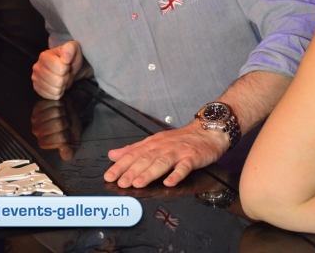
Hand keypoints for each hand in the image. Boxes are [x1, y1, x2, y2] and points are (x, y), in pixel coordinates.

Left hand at [31, 98, 81, 160]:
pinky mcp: (38, 106)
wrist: (69, 110)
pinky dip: (59, 104)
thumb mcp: (73, 141)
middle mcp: (37, 132)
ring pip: (56, 113)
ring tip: (62, 114)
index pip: (60, 139)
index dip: (66, 133)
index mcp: (45, 143)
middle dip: (66, 121)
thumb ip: (69, 151)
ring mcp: (36, 118)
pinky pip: (53, 104)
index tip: (66, 131)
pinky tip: (58, 107)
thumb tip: (65, 150)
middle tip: (65, 121)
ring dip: (63, 112)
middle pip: (58, 124)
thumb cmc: (70, 127)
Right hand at [32, 41, 82, 99]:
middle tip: (65, 73)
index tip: (67, 64)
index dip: (67, 68)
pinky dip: (58, 93)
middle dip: (65, 78)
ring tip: (62, 78)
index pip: (61, 69)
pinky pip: (52, 97)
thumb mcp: (74, 48)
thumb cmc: (70, 58)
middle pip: (58, 81)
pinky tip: (57, 85)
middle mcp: (36, 67)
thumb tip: (65, 58)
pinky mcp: (37, 89)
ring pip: (55, 91)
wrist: (68, 66)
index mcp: (44, 56)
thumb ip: (70, 48)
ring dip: (62, 86)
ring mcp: (35, 79)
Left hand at [104, 120, 228, 187]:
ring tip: (138, 184)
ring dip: (149, 173)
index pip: (133, 154)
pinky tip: (169, 182)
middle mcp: (163, 147)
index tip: (109, 176)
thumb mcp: (154, 142)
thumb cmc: (180, 139)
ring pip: (161, 162)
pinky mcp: (192, 157)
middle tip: (120, 182)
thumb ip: (133, 150)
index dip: (121, 165)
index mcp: (152, 144)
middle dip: (131, 171)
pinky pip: (184, 167)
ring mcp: (178, 152)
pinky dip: (176, 175)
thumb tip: (113, 155)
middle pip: (145, 159)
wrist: (206, 131)